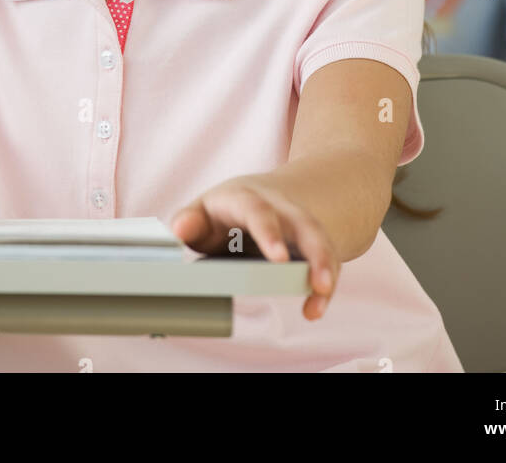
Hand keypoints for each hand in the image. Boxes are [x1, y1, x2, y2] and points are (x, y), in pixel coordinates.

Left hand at [170, 175, 338, 320]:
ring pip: (320, 241)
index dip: (270, 233)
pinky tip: (315, 309)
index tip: (278, 259)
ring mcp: (299, 225)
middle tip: (317, 282)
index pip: (259, 211)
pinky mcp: (312, 244)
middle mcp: (280, 208)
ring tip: (322, 295)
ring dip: (326, 268)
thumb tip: (179, 229)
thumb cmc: (224, 212)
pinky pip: (326, 260)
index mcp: (248, 198)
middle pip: (303, 224)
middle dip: (313, 252)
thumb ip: (189, 221)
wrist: (262, 196)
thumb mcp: (203, 211)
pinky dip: (325, 285)